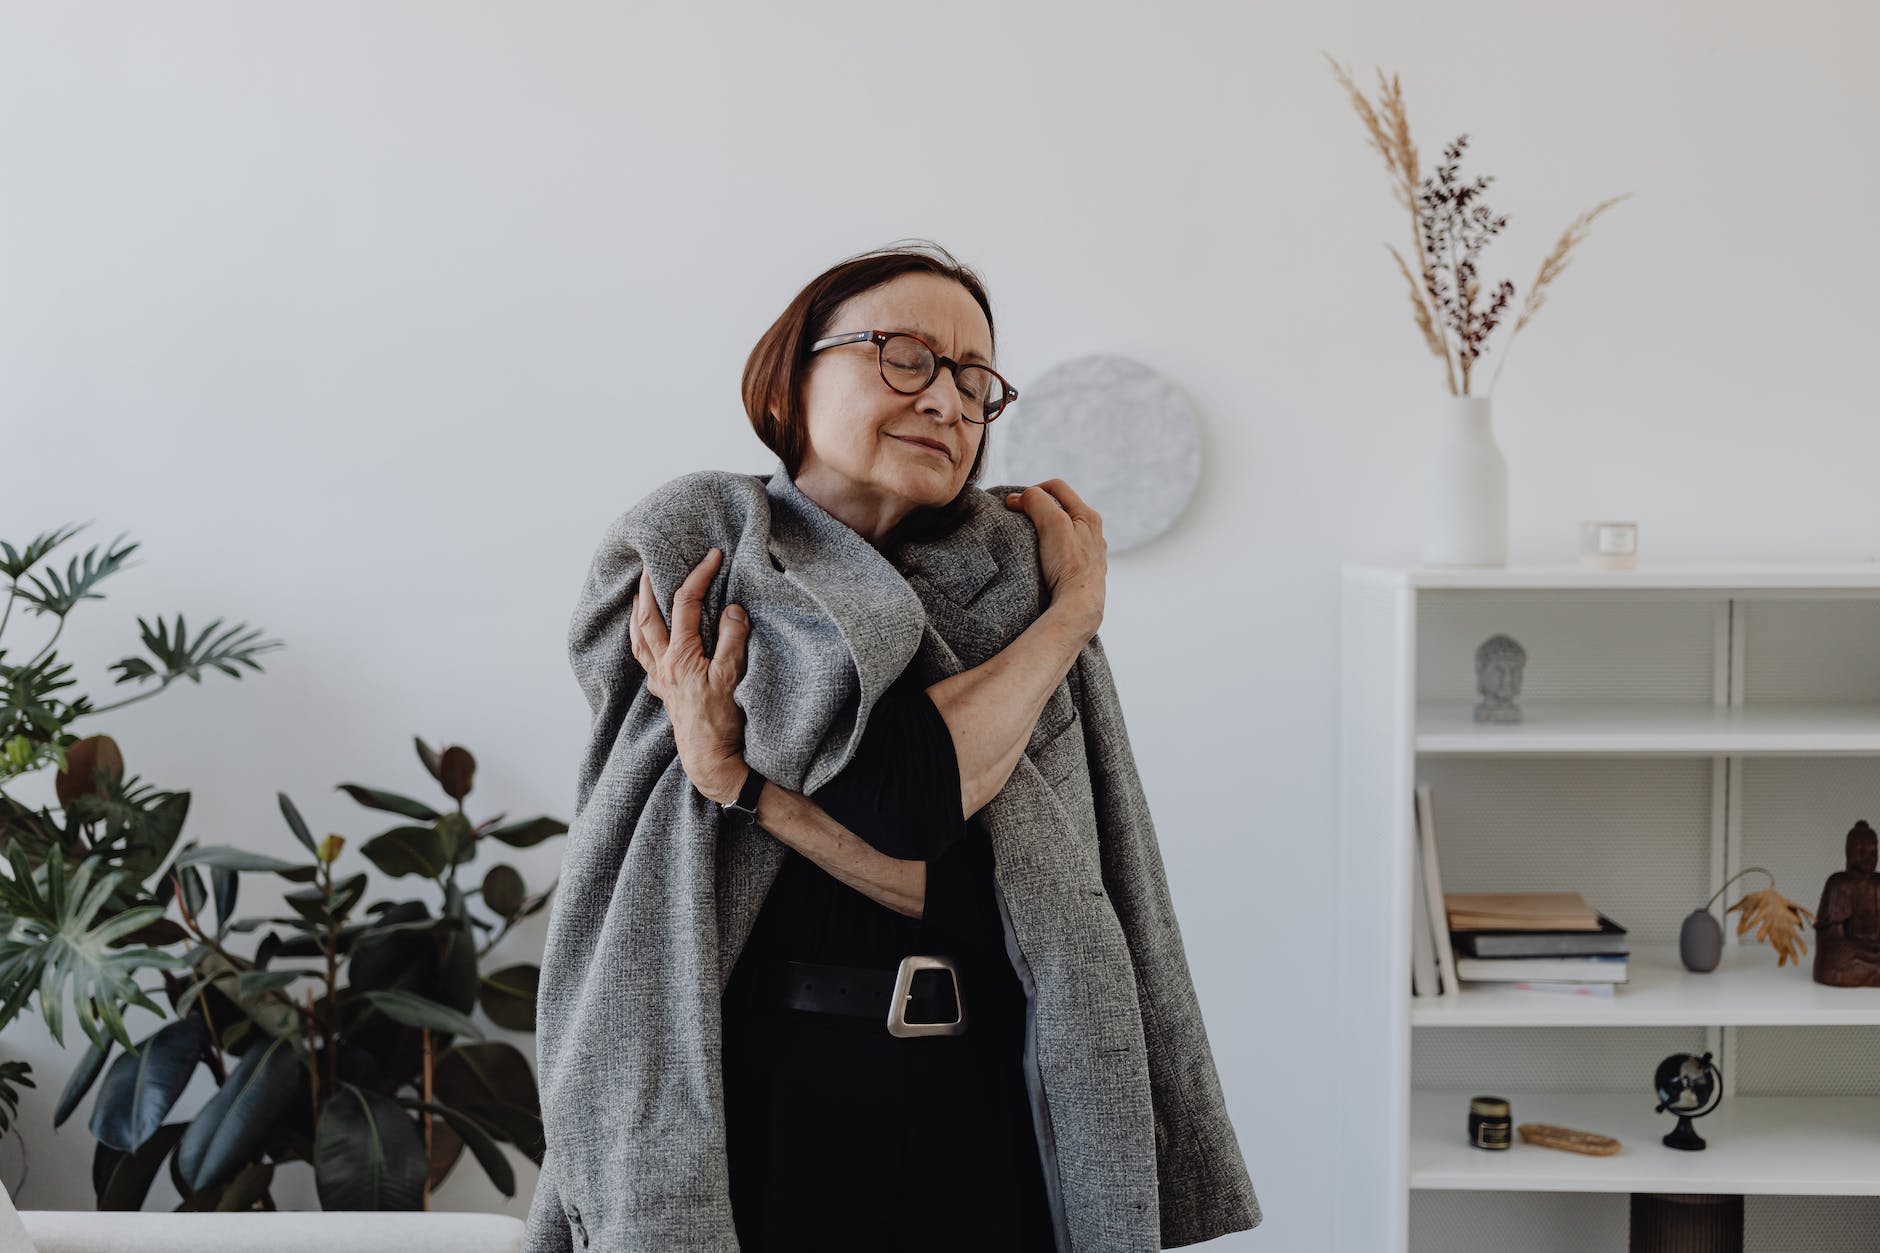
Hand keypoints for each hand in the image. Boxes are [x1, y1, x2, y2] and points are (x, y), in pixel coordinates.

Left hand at [627, 546, 752, 804]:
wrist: (711, 760)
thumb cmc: (722, 721)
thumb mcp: (733, 677)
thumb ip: (733, 640)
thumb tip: (733, 610)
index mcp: (680, 656)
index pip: (685, 604)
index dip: (698, 576)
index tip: (713, 555)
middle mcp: (664, 665)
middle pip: (648, 616)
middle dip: (650, 586)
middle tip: (651, 563)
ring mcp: (661, 680)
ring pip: (639, 638)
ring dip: (638, 612)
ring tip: (639, 594)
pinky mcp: (665, 693)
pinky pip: (644, 659)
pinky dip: (640, 641)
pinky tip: (645, 637)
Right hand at [1004, 479, 1105, 638]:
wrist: (1079, 606)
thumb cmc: (1069, 566)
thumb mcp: (1052, 523)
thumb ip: (1037, 501)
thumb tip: (1021, 497)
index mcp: (1088, 516)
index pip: (1056, 487)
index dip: (1031, 490)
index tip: (1014, 504)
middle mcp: (1093, 532)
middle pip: (1060, 507)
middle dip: (1037, 508)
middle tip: (1018, 519)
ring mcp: (1089, 552)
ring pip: (1062, 530)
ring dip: (1044, 529)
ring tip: (1027, 539)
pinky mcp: (1083, 570)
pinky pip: (1064, 551)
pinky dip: (1050, 548)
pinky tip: (1041, 559)